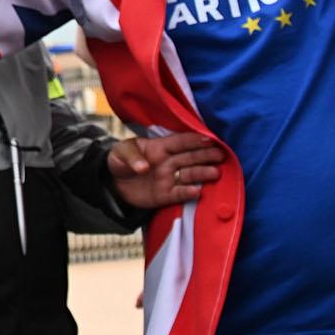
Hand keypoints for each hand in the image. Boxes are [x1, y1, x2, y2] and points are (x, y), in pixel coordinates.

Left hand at [105, 131, 224, 209]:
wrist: (113, 184)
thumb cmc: (120, 161)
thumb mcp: (119, 153)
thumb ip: (131, 157)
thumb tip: (144, 167)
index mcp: (159, 147)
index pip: (179, 142)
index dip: (194, 140)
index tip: (210, 139)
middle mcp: (168, 162)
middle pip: (190, 157)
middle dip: (206, 155)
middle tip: (222, 155)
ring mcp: (168, 178)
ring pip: (189, 175)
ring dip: (202, 173)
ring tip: (216, 173)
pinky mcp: (165, 195)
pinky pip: (179, 193)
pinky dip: (188, 193)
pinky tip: (198, 191)